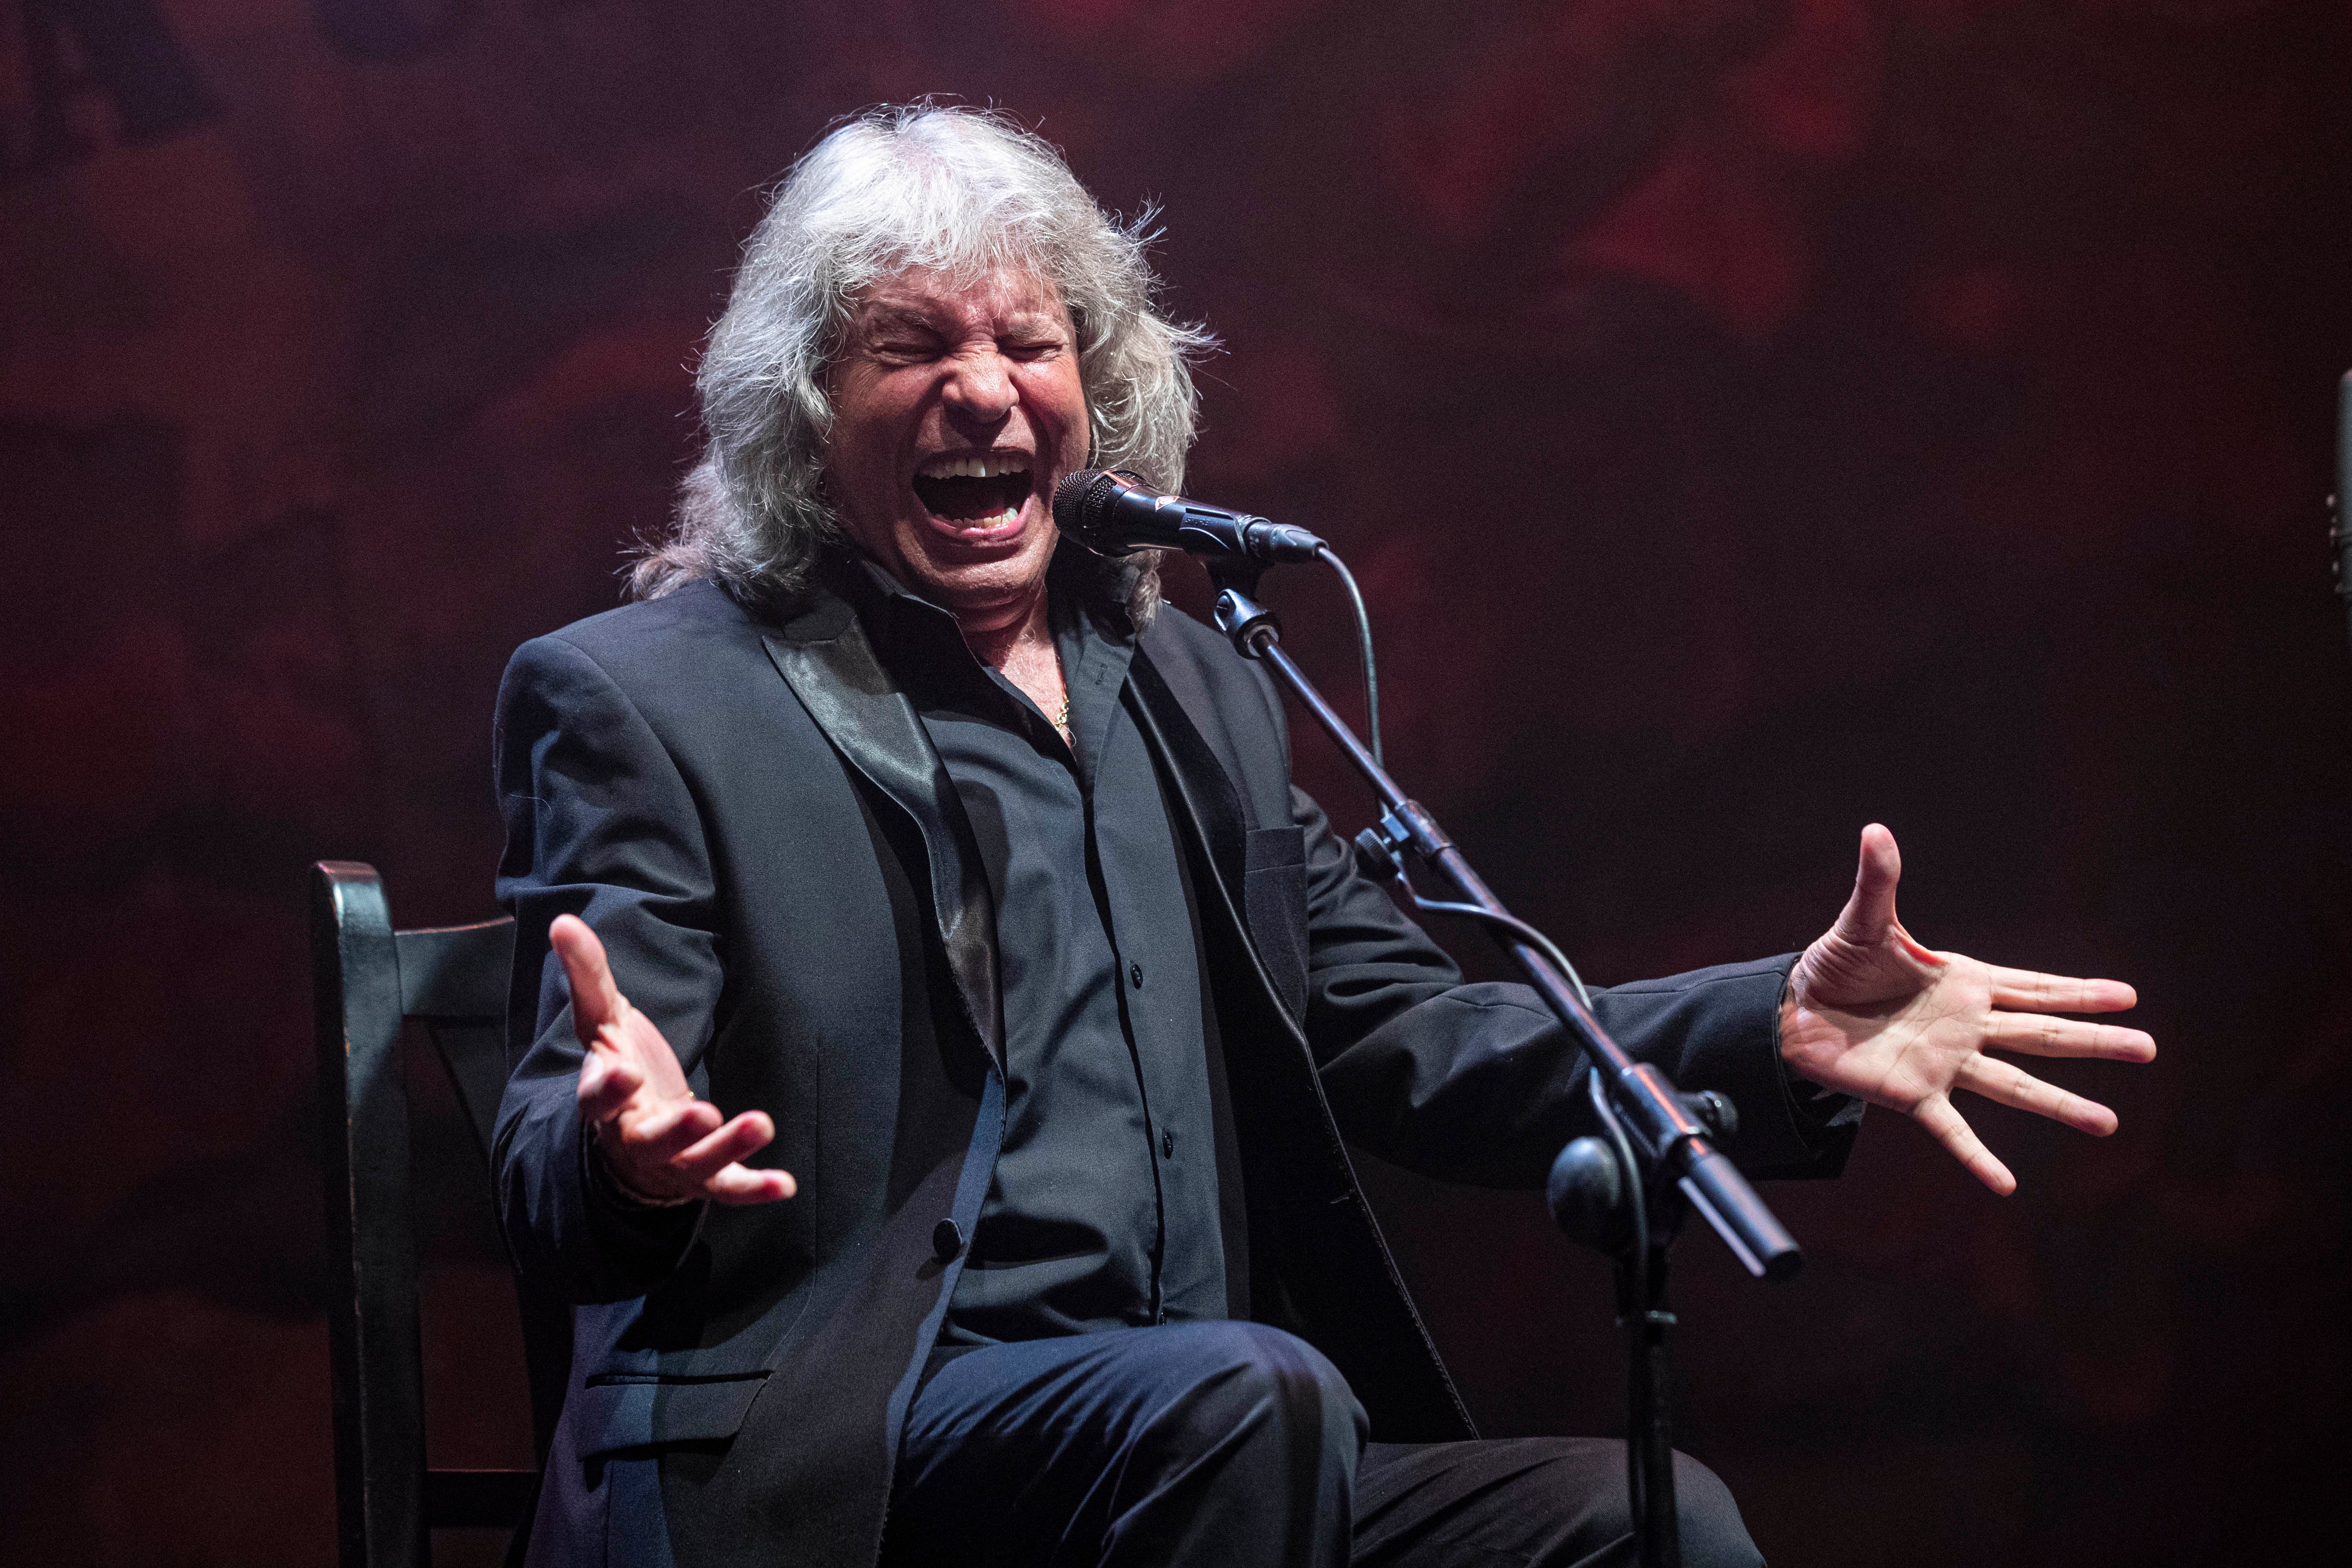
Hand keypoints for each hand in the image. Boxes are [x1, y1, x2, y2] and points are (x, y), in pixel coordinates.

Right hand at [552, 914, 795, 1206]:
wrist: (629, 1137)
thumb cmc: (619, 1068)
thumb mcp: (603, 1021)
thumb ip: (588, 976)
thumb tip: (563, 922)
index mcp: (604, 1100)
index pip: (596, 1099)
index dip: (605, 1088)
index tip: (620, 1072)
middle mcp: (633, 1138)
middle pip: (650, 1140)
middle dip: (675, 1129)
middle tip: (701, 1114)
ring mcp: (669, 1163)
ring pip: (695, 1163)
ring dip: (726, 1148)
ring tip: (762, 1124)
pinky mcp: (702, 1179)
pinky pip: (727, 1188)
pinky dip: (754, 1188)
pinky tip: (785, 1185)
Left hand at [1779, 825, 2154, 1194]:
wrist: (1793, 1011)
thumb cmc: (1833, 966)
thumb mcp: (1862, 923)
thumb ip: (1878, 882)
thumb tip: (1875, 830)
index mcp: (1963, 984)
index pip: (2033, 987)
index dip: (2078, 991)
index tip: (2128, 997)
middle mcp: (1965, 1027)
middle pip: (2042, 1034)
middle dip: (2094, 1041)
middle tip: (2149, 1049)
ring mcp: (1944, 1064)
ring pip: (2014, 1086)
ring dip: (2060, 1104)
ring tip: (2108, 1124)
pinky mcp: (1912, 1095)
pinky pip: (1951, 1131)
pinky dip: (1977, 1158)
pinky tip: (2006, 1185)